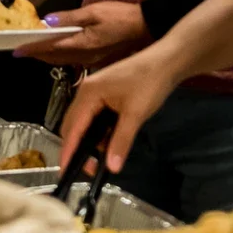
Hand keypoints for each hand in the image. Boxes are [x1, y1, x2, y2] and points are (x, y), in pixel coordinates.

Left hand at [14, 1, 149, 65]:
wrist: (145, 27)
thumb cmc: (121, 17)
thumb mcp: (94, 11)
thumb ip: (70, 17)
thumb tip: (47, 21)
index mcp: (82, 44)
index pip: (50, 47)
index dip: (32, 48)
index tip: (16, 50)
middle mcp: (84, 56)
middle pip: (53, 57)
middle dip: (35, 54)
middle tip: (20, 50)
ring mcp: (90, 60)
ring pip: (61, 60)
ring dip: (46, 56)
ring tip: (33, 50)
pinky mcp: (96, 59)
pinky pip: (71, 59)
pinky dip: (59, 56)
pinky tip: (56, 50)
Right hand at [56, 43, 185, 174]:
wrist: (167, 61)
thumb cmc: (150, 83)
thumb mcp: (135, 114)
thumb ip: (121, 141)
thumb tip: (112, 168)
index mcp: (88, 94)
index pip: (72, 128)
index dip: (68, 151)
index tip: (65, 171)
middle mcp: (86, 92)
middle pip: (73, 125)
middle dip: (77, 148)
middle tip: (87, 170)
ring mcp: (95, 92)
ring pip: (84, 122)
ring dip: (89, 140)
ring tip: (98, 161)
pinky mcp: (105, 94)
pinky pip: (95, 117)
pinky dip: (98, 132)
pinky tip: (108, 143)